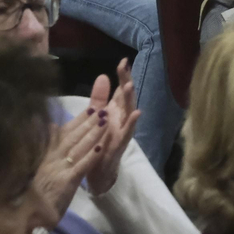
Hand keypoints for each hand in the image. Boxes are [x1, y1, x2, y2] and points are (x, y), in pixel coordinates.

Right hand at [34, 108, 106, 216]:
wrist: (20, 216)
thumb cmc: (29, 192)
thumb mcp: (34, 166)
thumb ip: (43, 146)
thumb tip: (49, 126)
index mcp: (45, 154)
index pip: (64, 133)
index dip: (78, 120)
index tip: (90, 107)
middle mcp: (52, 158)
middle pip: (73, 136)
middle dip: (88, 122)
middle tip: (102, 108)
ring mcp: (59, 169)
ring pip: (79, 147)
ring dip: (93, 133)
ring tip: (105, 120)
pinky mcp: (66, 182)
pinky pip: (81, 166)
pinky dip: (92, 155)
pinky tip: (102, 146)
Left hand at [85, 60, 141, 196]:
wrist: (97, 172)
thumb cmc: (99, 144)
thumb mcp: (97, 118)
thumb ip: (99, 99)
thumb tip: (102, 75)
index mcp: (114, 112)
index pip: (120, 90)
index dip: (122, 76)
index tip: (123, 60)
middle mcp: (121, 119)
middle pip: (126, 98)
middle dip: (127, 82)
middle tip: (126, 67)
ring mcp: (123, 131)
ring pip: (129, 112)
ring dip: (130, 99)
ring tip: (130, 85)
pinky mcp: (120, 145)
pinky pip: (127, 133)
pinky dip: (132, 123)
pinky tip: (137, 112)